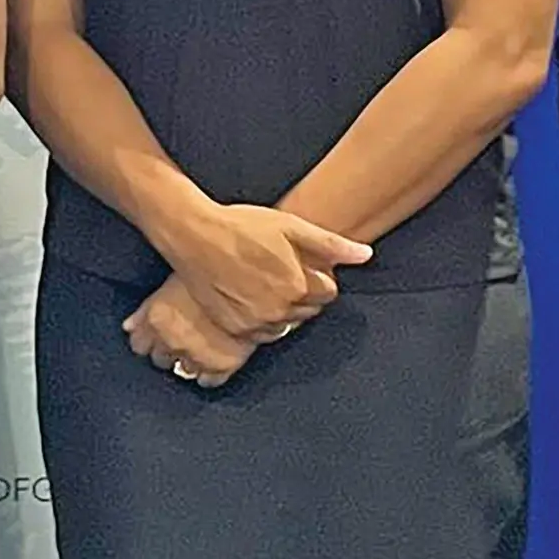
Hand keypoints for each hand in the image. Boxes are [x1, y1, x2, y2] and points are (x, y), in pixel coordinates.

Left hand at [124, 275, 256, 389]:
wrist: (246, 285)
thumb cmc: (208, 272)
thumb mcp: (171, 281)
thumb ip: (146, 308)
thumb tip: (129, 325)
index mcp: (156, 319)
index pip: (138, 344)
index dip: (146, 339)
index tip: (152, 335)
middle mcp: (172, 342)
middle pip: (159, 359)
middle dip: (166, 350)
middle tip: (176, 339)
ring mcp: (196, 357)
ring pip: (183, 370)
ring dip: (186, 361)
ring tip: (195, 349)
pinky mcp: (222, 366)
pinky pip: (209, 381)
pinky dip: (208, 375)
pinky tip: (209, 368)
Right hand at [167, 203, 369, 341]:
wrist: (193, 234)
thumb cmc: (240, 225)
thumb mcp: (289, 226)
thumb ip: (330, 244)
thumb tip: (365, 255)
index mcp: (298, 287)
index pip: (328, 292)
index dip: (317, 275)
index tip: (298, 262)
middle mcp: (280, 312)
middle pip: (308, 309)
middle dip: (301, 292)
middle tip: (278, 269)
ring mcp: (255, 324)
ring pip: (285, 323)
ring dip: (280, 307)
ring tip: (260, 281)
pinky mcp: (234, 329)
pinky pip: (260, 333)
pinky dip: (259, 318)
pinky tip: (246, 294)